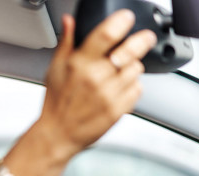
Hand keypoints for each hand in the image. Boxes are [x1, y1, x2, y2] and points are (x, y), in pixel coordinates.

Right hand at [39, 10, 156, 157]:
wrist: (58, 133)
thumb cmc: (56, 102)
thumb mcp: (55, 69)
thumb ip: (66, 43)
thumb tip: (69, 22)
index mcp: (79, 64)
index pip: (106, 35)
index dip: (121, 22)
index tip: (126, 18)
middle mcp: (95, 78)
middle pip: (131, 51)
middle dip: (141, 40)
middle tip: (144, 38)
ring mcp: (108, 95)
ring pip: (136, 69)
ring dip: (132, 67)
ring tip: (119, 72)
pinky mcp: (118, 109)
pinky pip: (137, 89)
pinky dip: (132, 87)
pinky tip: (119, 88)